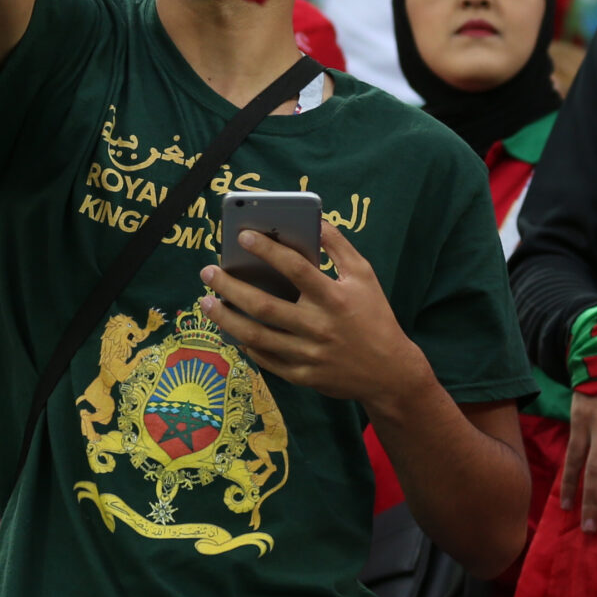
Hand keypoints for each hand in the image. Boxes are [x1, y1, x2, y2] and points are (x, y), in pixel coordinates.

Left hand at [199, 220, 424, 407]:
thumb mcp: (364, 275)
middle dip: (230, 287)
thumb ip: (338, 246)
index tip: (243, 235)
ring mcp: (309, 355)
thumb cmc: (375, 315)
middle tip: (207, 271)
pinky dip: (246, 344)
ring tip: (206, 302)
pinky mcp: (303, 377)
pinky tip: (232, 330)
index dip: (268, 250)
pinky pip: (267, 360)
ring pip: (257, 336)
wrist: (390, 372)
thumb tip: (316, 219)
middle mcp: (319, 327)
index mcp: (334, 298)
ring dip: (226, 319)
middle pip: (264, 306)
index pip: (295, 268)